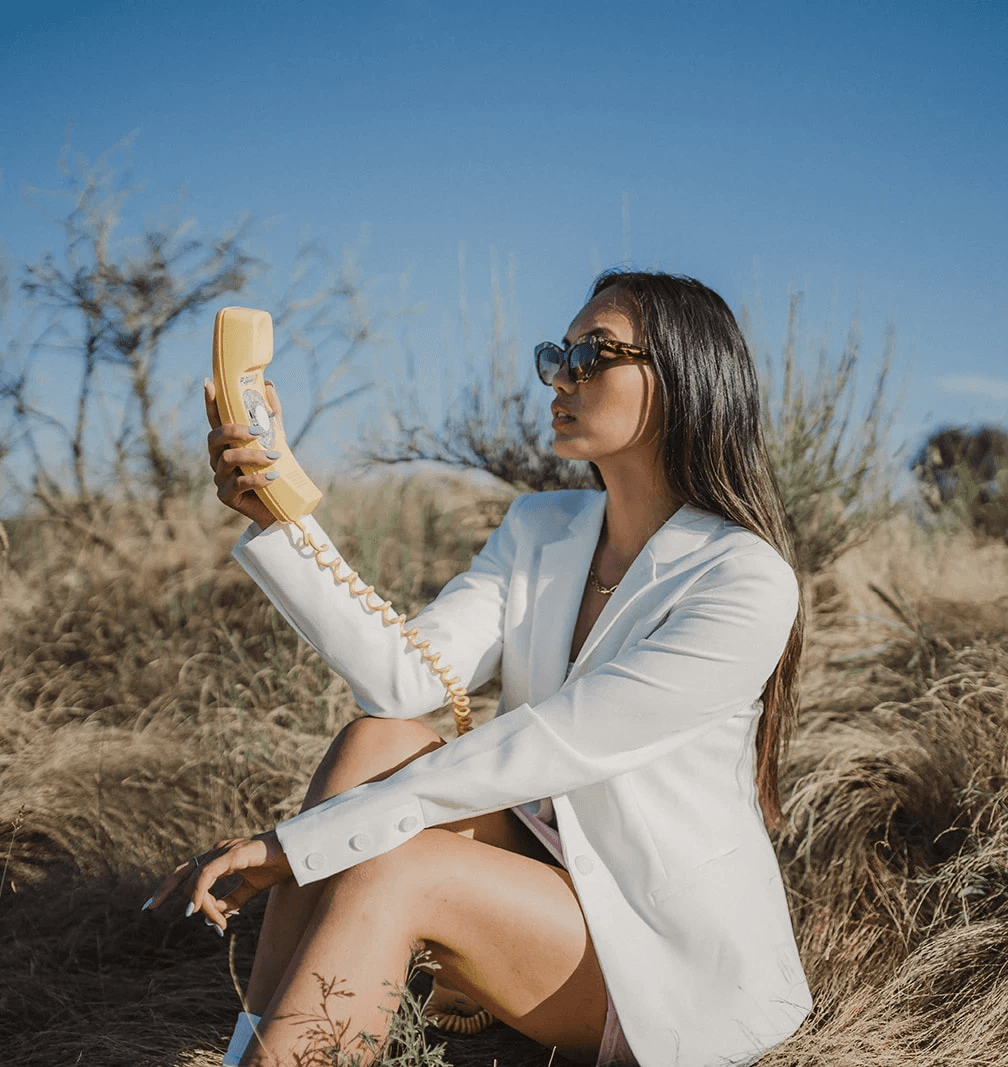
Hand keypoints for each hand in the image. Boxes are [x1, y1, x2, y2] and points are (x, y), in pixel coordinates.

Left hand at [143, 830, 291, 931]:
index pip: (187, 871)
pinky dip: (200, 892)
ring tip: (218, 924)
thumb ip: (232, 900)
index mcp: (219, 857)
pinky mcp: (233, 854)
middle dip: (171, 894)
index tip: (152, 906)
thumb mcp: (251, 888)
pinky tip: (197, 909)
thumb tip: (214, 916)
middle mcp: (218, 850)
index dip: (168, 887)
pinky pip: (208, 875)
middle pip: (185, 875)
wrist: (298, 853)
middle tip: (162, 912)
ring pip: (197, 880)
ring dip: (201, 905)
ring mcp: (224, 850)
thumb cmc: (277, 865)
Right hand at [205, 378, 280, 529]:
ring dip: (251, 455)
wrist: (279, 506)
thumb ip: (271, 416)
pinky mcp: (226, 496)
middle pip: (214, 438)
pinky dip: (257, 478)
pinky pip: (237, 483)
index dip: (210, 403)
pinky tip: (273, 476)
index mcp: (227, 444)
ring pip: (226, 459)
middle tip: (258, 431)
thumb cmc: (273, 469)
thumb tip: (269, 386)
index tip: (209, 384)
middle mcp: (218, 459)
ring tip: (274, 457)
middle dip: (234, 431)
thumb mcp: (275, 439)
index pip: (215, 421)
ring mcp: (220, 478)